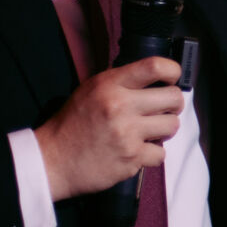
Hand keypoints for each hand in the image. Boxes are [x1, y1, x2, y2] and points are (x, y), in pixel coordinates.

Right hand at [33, 56, 182, 200]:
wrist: (52, 160)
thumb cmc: (72, 124)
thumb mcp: (91, 90)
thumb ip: (121, 82)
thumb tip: (157, 78)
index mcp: (110, 85)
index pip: (155, 66)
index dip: (173, 71)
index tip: (172, 79)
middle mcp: (121, 106)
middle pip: (174, 97)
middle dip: (174, 104)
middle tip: (164, 110)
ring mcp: (127, 133)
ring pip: (173, 126)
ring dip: (165, 130)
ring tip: (150, 131)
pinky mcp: (131, 158)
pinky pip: (161, 153)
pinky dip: (152, 154)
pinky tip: (138, 151)